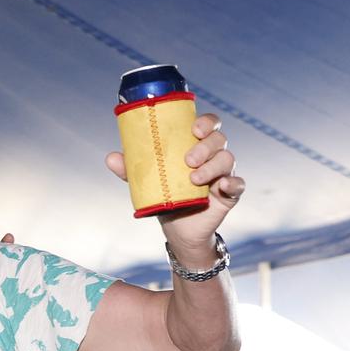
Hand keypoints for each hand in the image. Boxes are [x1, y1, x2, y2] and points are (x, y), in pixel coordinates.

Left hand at [106, 113, 244, 254]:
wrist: (176, 228)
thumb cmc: (164, 194)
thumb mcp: (145, 181)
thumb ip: (130, 169)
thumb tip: (111, 157)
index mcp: (194, 145)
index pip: (207, 125)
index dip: (205, 122)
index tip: (194, 129)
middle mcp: (212, 155)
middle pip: (218, 139)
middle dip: (205, 146)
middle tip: (187, 160)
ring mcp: (222, 173)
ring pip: (227, 159)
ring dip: (212, 166)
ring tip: (193, 178)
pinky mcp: (229, 193)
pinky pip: (238, 184)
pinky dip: (233, 183)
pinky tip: (222, 186)